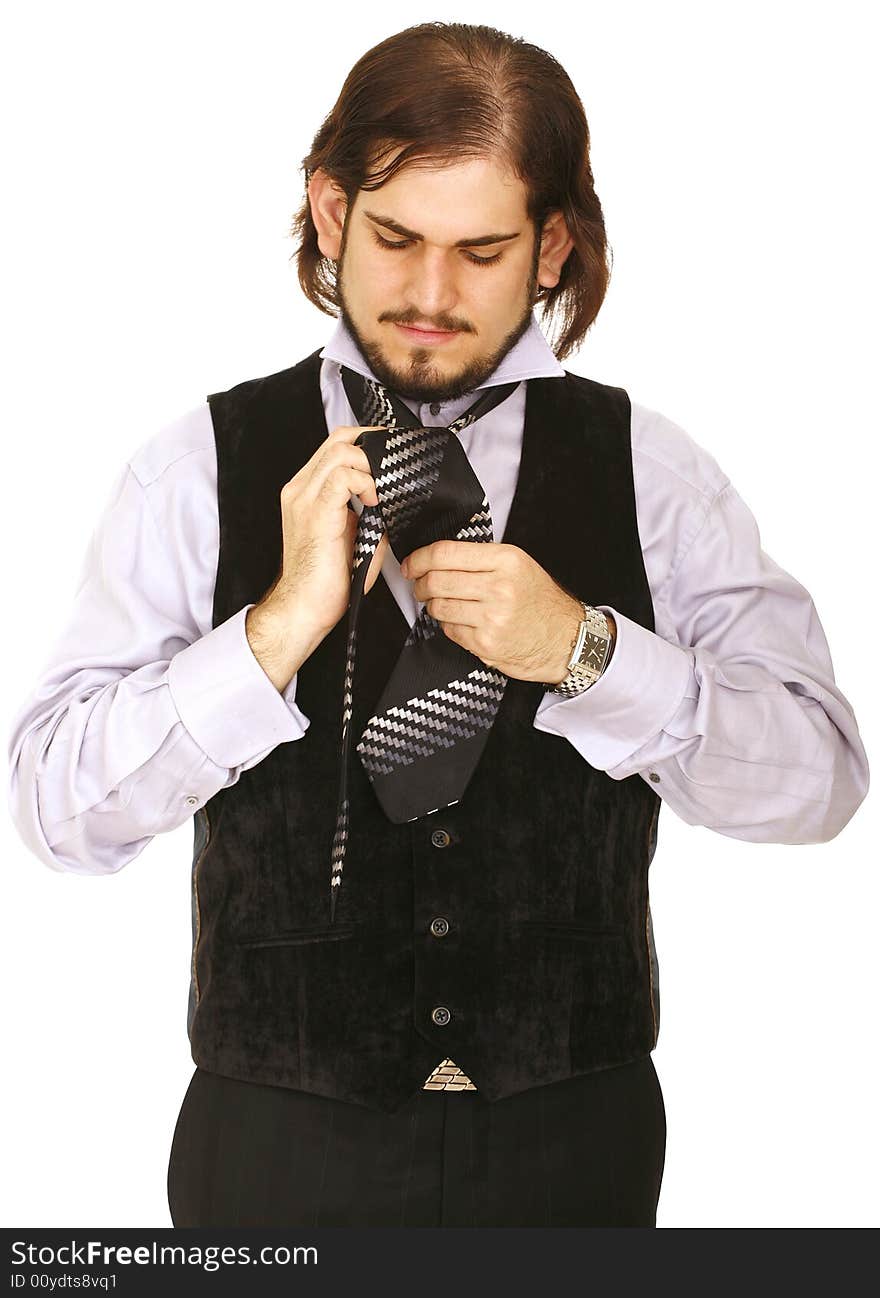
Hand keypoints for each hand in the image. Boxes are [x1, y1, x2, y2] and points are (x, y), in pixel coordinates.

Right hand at [262, 423, 389, 635]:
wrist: (305, 607)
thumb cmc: (328, 581)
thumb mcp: (357, 537)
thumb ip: (373, 513)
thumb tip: (397, 501)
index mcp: (307, 492)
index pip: (335, 445)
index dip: (367, 441)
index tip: (391, 452)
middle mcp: (300, 490)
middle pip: (338, 438)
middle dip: (374, 442)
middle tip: (396, 460)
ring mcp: (304, 498)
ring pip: (340, 450)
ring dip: (371, 464)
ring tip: (382, 489)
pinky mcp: (315, 512)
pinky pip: (342, 476)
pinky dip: (365, 482)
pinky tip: (375, 501)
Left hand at [401, 540, 583, 682]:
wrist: (566, 639)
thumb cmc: (540, 602)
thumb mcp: (518, 565)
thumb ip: (481, 559)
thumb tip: (435, 558)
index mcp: (506, 560)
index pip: (445, 553)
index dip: (419, 558)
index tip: (412, 564)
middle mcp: (499, 587)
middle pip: (436, 580)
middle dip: (420, 583)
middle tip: (420, 585)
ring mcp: (492, 617)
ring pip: (438, 607)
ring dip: (433, 606)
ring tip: (444, 603)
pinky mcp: (486, 644)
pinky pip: (449, 630)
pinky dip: (449, 625)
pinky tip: (463, 621)